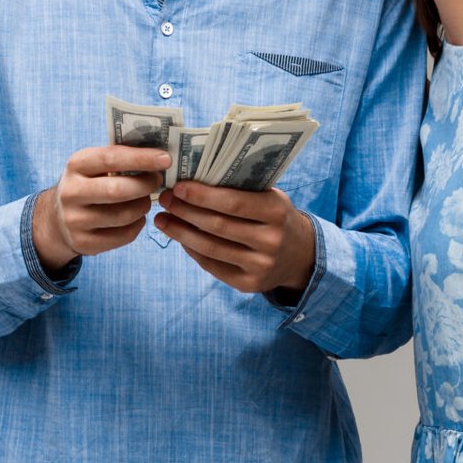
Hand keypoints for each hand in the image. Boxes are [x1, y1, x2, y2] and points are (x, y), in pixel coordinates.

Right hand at [32, 146, 163, 268]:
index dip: (141, 158)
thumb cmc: (88, 184)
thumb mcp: (93, 166)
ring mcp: (75, 220)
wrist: (57, 218)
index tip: (166, 159)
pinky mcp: (83, 243)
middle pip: (118, 190)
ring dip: (143, 206)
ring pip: (124, 215)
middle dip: (145, 185)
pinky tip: (137, 218)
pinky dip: (138, 225)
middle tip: (157, 181)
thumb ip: (119, 158)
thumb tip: (159, 155)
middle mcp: (71, 193)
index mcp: (75, 165)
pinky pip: (123, 236)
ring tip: (145, 200)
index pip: (111, 158)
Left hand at [153, 181, 316, 294]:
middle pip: (218, 226)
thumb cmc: (275, 217)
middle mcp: (271, 241)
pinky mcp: (250, 284)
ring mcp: (261, 266)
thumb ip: (241, 189)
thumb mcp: (270, 197)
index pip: (233, 203)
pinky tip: (180, 237)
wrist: (299, 255)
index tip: (178, 186)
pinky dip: (192, 250)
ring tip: (163, 219)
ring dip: (181, 232)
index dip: (202, 195)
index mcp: (276, 212)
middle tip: (165, 199)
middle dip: (185, 211)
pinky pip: (213, 266)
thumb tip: (194, 178)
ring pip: (211, 248)